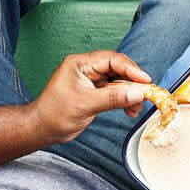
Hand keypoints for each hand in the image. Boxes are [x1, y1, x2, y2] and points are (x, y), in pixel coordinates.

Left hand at [33, 50, 150, 142]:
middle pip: (118, 68)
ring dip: (130, 93)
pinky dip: (124, 100)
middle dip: (133, 82)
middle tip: (146, 94)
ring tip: (137, 107)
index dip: (130, 69)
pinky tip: (130, 110)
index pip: (111, 60)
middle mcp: (87, 69)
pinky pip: (115, 92)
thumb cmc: (55, 114)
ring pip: (119, 81)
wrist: (43, 129)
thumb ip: (112, 98)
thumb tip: (137, 94)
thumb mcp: (85, 104)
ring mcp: (92, 80)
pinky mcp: (95, 92)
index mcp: (80, 64)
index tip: (145, 81)